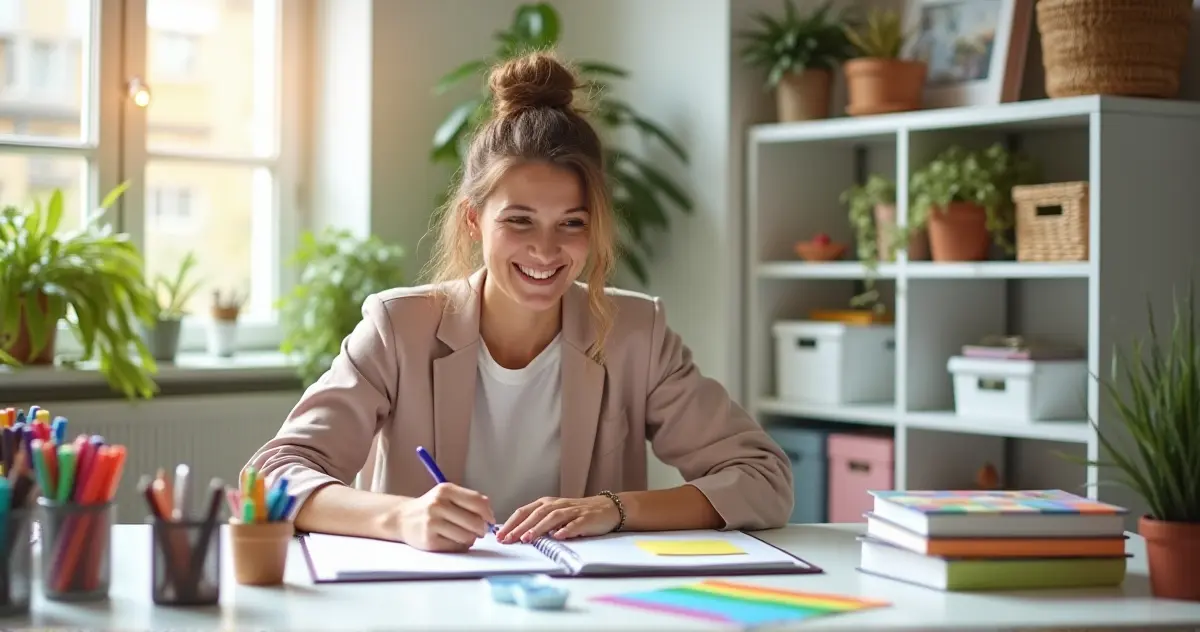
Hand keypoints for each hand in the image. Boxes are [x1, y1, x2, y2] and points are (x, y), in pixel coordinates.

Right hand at [393, 483, 495, 551]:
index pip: (477, 502)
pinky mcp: (429, 541)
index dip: (488, 513)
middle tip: (479, 530)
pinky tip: (454, 540)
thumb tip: (490, 516)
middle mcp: (438, 505)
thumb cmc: (431, 507)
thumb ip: (469, 500)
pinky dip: (460, 545)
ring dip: (471, 538)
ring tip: (464, 534)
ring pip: (467, 536)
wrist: (402, 518)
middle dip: (482, 529)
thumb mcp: (447, 495)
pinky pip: (456, 547)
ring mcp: (432, 523)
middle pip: (475, 521)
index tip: (490, 520)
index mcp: (445, 490)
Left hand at [496, 495, 619, 543]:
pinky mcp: (587, 519)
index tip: (499, 536)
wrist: (607, 508)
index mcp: (547, 503)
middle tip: (507, 539)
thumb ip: (538, 522)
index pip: (525, 511)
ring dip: (538, 528)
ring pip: (552, 517)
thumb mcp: (555, 515)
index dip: (511, 523)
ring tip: (527, 539)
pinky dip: (566, 530)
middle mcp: (558, 505)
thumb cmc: (577, 514)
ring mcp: (573, 511)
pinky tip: (558, 537)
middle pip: (536, 514)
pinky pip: (575, 524)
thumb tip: (515, 534)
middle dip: (520, 527)